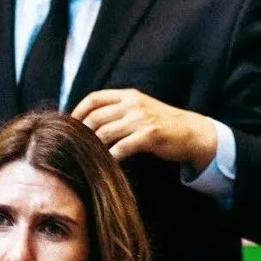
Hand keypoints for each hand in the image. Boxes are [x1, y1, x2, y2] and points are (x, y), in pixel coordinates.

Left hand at [72, 88, 218, 171]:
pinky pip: (122, 147)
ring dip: (93, 147)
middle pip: (96, 117)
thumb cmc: (161, 124)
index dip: (77, 112)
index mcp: (128, 95)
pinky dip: (111, 157)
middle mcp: (133, 104)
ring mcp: (141, 119)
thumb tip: (88, 122)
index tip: (69, 127)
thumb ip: (117, 111)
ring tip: (86, 158)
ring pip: (106, 133)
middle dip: (81, 134)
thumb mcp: (139, 109)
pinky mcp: (150, 135)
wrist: (191, 132)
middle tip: (73, 148)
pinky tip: (106, 165)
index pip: (94, 98)